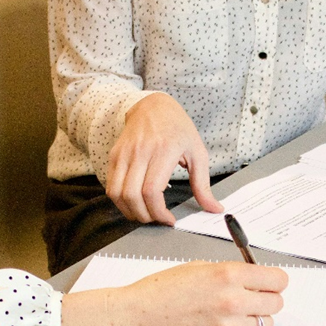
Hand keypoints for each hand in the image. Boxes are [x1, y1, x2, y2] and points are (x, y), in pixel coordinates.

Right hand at [61, 261, 287, 325]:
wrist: (137, 319)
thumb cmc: (162, 291)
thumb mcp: (199, 268)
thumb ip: (231, 273)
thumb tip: (255, 279)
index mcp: (228, 275)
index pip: (278, 280)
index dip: (274, 281)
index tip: (269, 283)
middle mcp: (233, 301)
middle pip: (276, 303)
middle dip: (266, 300)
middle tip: (251, 299)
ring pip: (265, 325)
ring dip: (254, 319)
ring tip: (232, 315)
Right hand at [105, 92, 223, 225]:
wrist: (153, 106)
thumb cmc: (178, 128)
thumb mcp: (197, 153)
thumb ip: (203, 184)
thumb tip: (214, 208)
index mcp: (163, 151)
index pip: (151, 191)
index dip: (158, 212)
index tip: (169, 219)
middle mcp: (140, 152)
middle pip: (132, 196)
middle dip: (145, 216)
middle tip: (157, 219)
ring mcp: (124, 154)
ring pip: (117, 194)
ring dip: (130, 211)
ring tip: (145, 214)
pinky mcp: (114, 156)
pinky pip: (111, 186)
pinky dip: (120, 201)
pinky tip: (134, 203)